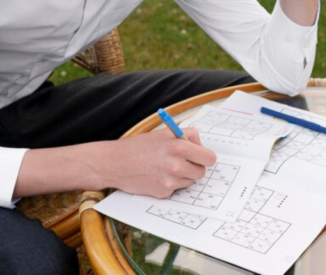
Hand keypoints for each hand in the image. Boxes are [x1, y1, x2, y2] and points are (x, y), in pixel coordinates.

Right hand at [101, 127, 216, 198]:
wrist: (116, 163)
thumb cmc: (138, 146)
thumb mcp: (163, 133)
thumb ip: (185, 136)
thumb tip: (200, 145)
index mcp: (179, 146)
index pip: (209, 158)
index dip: (205, 156)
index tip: (200, 156)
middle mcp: (176, 165)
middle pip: (202, 172)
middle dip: (195, 167)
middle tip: (183, 161)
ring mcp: (170, 181)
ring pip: (190, 181)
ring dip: (183, 176)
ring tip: (166, 167)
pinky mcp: (163, 193)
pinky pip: (176, 189)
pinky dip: (171, 184)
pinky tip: (157, 176)